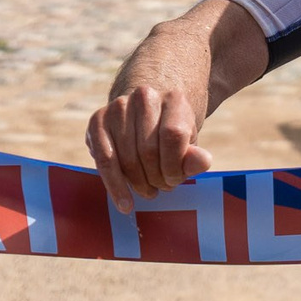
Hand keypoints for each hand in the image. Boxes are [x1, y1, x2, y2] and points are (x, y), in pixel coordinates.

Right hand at [86, 82, 216, 207]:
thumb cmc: (170, 133)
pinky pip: (103, 160)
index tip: (175, 181)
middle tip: (161, 187)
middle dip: (156, 178)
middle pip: (148, 150)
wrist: (147, 112)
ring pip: (126, 158)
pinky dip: (115, 186)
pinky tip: (125, 203)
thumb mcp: (188, 143)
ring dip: (139, 184)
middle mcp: (144, 97)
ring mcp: (118, 107)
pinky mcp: (98, 120)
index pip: (172, 136)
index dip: (174, 166)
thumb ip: (194, 156)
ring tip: (148, 190)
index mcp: (173, 99)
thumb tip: (202, 162)